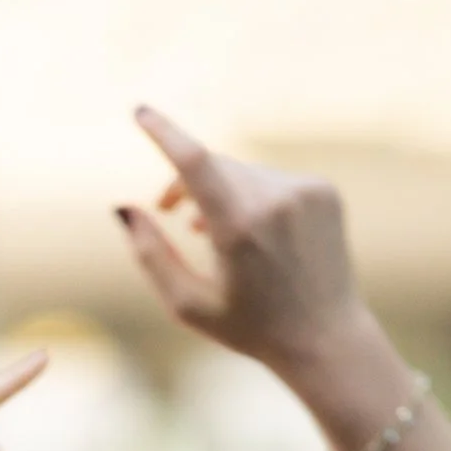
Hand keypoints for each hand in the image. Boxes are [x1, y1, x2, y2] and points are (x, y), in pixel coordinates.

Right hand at [115, 108, 375, 391]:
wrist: (325, 338)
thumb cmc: (250, 328)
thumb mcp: (188, 305)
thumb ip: (150, 255)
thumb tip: (125, 209)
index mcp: (240, 228)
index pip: (195, 160)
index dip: (163, 132)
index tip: (141, 112)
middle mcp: (276, 200)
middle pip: (214, 165)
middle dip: (186, 182)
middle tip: (167, 210)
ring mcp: (305, 191)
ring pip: (243, 172)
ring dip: (222, 193)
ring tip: (212, 233)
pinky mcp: (324, 190)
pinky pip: (273, 180)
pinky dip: (255, 198)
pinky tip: (256, 235)